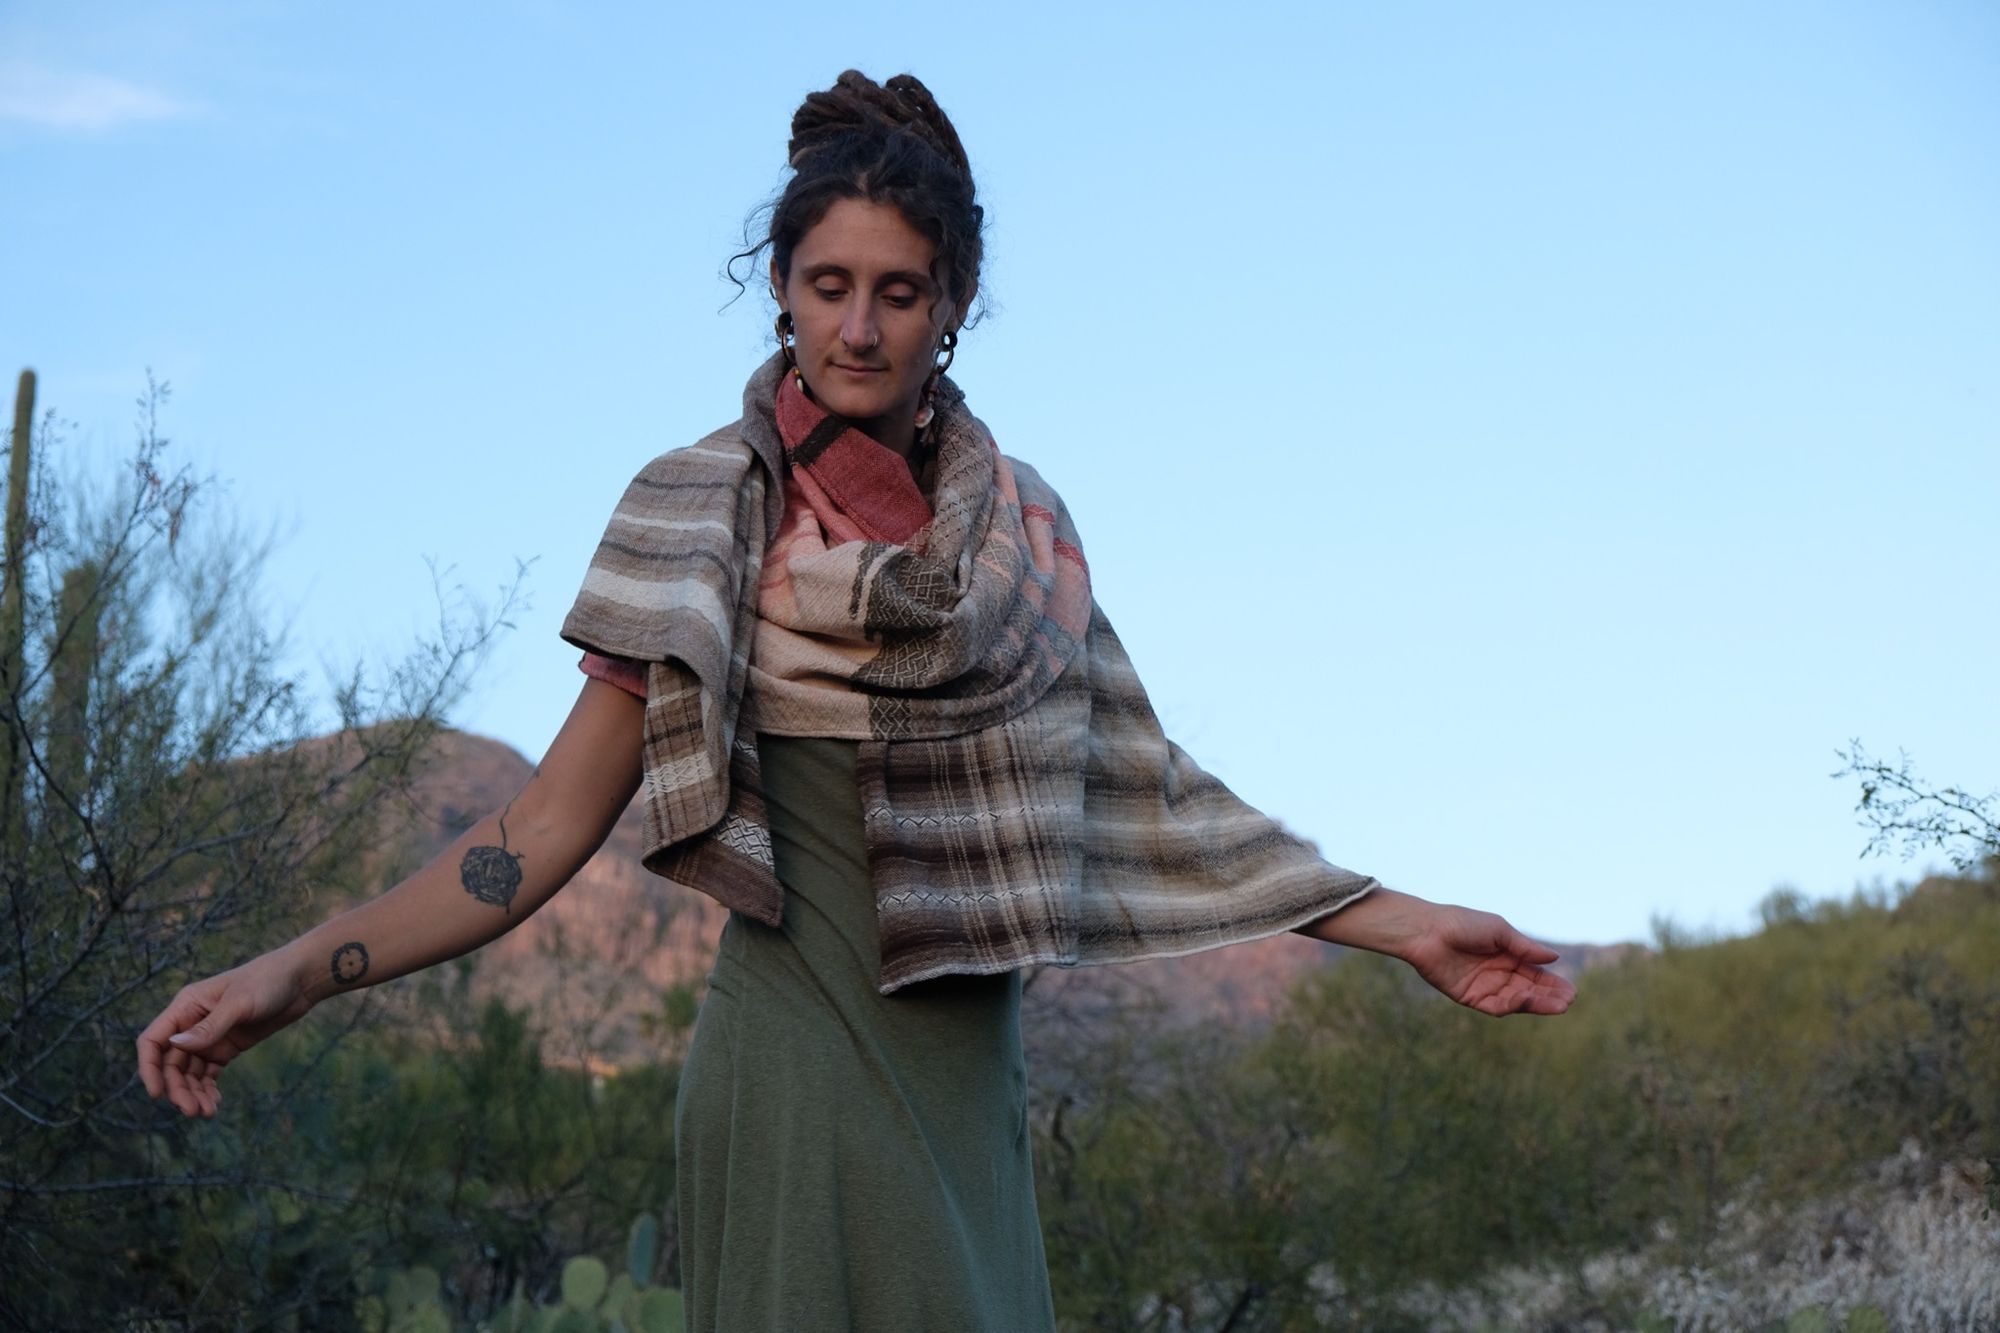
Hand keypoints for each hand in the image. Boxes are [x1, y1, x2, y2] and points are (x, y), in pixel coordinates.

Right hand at [136, 950, 314, 1117]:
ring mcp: (209, 1037)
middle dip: (178, 1089)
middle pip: (171, 1064)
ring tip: (207, 1113)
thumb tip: (176, 1045)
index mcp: (186, 1006)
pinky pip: (209, 1073)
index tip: (157, 1094)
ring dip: (193, 1093)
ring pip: (189, 1073)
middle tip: (192, 1111)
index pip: (153, 1041)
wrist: (301, 980)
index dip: (150, 1068)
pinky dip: (208, 1089)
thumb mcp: (240, 1003)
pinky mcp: (227, 1047)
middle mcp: (191, 1023)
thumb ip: (210, 1026)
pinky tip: (215, 1103)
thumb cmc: (268, 980)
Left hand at [1399, 904, 1576, 1016]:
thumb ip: (1524, 947)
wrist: (1428, 930)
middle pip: (1528, 990)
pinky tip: (1526, 999)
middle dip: (1549, 996)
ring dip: (1536, 1003)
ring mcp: (1485, 986)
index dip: (1552, 983)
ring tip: (1558, 1005)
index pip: (1534, 974)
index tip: (1572, 991)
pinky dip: (1512, 1005)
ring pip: (1516, 1001)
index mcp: (1507, 956)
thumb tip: (1554, 958)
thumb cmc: (1462, 923)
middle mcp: (1498, 974)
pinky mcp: (1470, 997)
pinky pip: (1495, 1006)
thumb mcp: (1499, 931)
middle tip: (1568, 1001)